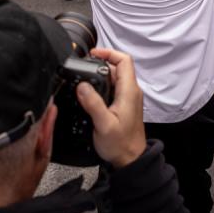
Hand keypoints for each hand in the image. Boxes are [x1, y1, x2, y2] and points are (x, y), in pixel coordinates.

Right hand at [76, 48, 146, 168]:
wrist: (130, 159)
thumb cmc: (120, 144)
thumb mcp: (103, 124)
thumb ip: (93, 103)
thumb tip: (82, 85)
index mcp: (129, 91)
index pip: (124, 60)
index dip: (109, 53)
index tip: (93, 54)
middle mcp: (130, 92)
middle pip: (118, 67)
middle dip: (100, 64)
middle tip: (83, 67)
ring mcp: (128, 98)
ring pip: (114, 78)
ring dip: (100, 75)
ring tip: (84, 79)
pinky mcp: (123, 105)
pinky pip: (113, 88)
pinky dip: (102, 85)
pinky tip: (90, 93)